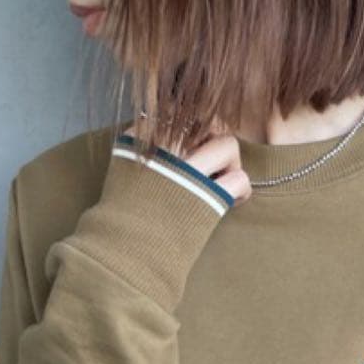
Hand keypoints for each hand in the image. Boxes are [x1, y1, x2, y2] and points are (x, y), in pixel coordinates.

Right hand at [122, 117, 251, 208]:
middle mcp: (164, 146)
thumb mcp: (125, 169)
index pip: (178, 113)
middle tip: (211, 166)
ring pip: (228, 144)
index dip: (191, 131)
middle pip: (206, 122)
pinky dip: (241, 190)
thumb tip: (180, 141)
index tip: (189, 151)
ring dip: (231, 164)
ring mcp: (187, 170)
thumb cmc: (125, 216)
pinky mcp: (206, 196)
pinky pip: (239, 179)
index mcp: (140, 135)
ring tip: (222, 184)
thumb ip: (148, 149)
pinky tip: (230, 202)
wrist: (122, 250)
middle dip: (214, 142)